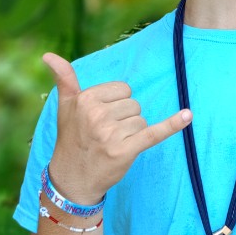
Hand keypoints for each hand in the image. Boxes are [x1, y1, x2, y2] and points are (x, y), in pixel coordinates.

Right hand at [42, 53, 191, 202]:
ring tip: (112, 144)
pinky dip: (172, 125)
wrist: (72, 179)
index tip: (100, 119)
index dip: (116, 104)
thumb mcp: (65, 107)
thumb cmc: (72, 139)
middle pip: (134, 104)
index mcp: (85, 99)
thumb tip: (48, 55)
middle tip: (105, 135)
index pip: (123, 89)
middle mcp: (97, 114)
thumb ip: (63, 79)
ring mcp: (112, 133)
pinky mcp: (126, 150)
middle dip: (124, 119)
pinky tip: (187, 116)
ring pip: (141, 120)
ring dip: (132, 133)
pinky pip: (154, 132)